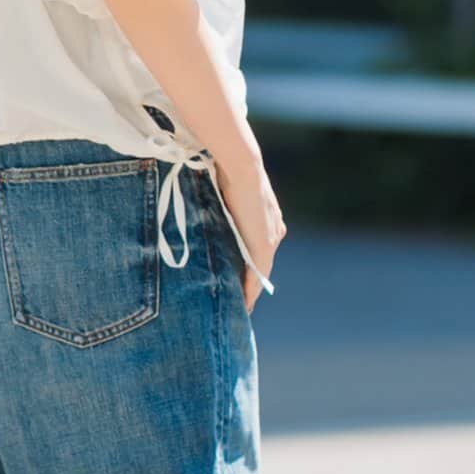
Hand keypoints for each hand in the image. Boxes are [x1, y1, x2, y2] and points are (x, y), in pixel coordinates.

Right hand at [213, 152, 285, 312]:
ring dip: (250, 289)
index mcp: (267, 219)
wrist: (241, 166)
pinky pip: (258, 274)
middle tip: (240, 301)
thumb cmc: (228, 171)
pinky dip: (252, 289)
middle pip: (260, 263)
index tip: (241, 282)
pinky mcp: (264, 245)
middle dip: (250, 282)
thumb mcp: (224, 193)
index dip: (249, 266)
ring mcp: (271, 238)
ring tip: (241, 306)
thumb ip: (219, 208)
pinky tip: (246, 303)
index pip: (257, 249)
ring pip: (260, 271)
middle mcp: (274, 230)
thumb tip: (200, 208)